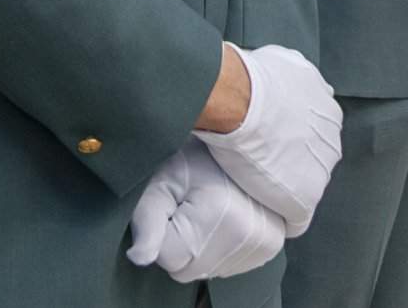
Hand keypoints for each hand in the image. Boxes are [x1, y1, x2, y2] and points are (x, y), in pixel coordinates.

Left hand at [128, 142, 287, 281]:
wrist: (239, 137)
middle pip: (188, 270)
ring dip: (200, 248)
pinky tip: (223, 220)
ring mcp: (263, 245)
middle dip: (180, 244)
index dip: (160, 234)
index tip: (171, 206)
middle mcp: (248, 237)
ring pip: (206, 270)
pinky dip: (219, 249)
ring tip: (208, 210)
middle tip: (188, 206)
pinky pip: (226, 267)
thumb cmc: (195, 156)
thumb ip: (147, 220)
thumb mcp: (163, 180)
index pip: (168, 259)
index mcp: (219, 217)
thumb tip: (138, 259)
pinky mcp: (270, 248)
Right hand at [195, 45, 341, 235]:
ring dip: (280, 186)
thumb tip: (276, 79)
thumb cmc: (252, 78)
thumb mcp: (282, 63)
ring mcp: (321, 172)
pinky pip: (294, 217)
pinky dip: (277, 212)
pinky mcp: (304, 199)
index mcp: (329, 112)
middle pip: (308, 161)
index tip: (260, 137)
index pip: (309, 133)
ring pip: (300, 187)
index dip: (282, 137)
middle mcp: (332, 142)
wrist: (241, 99)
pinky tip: (258, 206)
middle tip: (254, 158)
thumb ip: (290, 78)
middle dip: (286, 161)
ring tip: (251, 181)